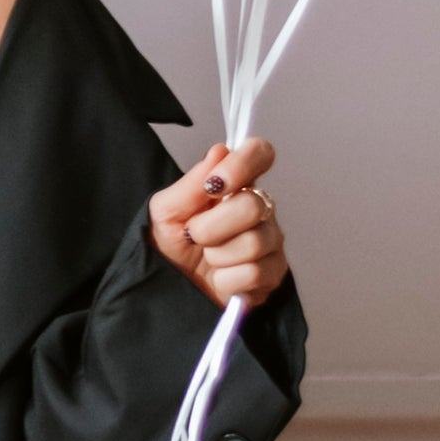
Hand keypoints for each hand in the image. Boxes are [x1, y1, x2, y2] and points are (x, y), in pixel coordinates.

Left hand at [151, 135, 286, 308]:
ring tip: (207, 259)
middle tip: (195, 236)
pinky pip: (255, 273)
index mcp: (234, 185)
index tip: (215, 186)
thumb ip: (192, 184)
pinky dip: (226, 280)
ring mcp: (270, 241)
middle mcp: (259, 208)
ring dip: (217, 256)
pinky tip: (219, 278)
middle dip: (212, 227)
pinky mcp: (273, 274)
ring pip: (254, 243)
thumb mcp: (166, 211)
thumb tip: (220, 152)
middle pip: (253, 206)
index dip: (241, 165)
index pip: (259, 154)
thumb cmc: (169, 247)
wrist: (169, 288)